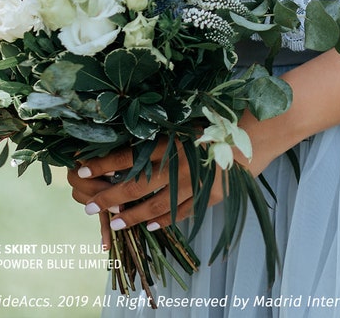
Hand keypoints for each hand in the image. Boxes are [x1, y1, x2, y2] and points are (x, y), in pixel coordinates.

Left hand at [67, 110, 285, 249]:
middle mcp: (177, 165)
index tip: (79, 171)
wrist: (260, 129)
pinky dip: (164, 221)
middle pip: (135, 187)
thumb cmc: (222, 114)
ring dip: (131, 216)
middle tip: (87, 208)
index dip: (102, 165)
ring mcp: (193, 184)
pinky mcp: (210, 196)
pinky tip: (149, 226)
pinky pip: (182, 212)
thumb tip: (135, 132)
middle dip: (108, 198)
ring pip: (155, 206)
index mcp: (169, 141)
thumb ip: (164, 129)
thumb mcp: (188, 117)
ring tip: (114, 223)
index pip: (127, 157)